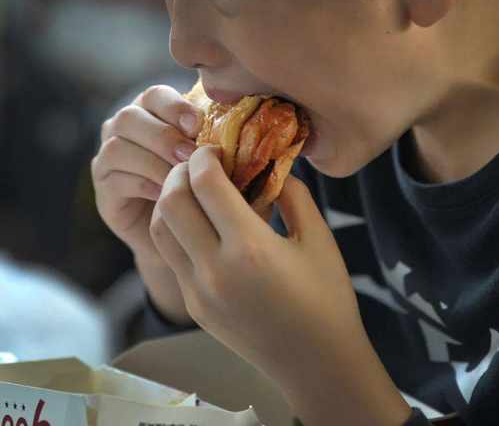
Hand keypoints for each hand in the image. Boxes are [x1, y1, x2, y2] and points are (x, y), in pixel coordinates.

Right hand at [92, 85, 201, 263]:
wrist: (183, 232)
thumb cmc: (201, 189)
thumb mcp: (209, 160)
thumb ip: (210, 140)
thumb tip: (228, 129)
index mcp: (151, 113)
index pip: (154, 95)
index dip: (174, 107)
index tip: (197, 125)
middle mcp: (122, 131)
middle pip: (129, 117)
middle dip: (163, 136)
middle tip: (190, 156)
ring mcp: (107, 160)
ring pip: (117, 147)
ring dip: (153, 161)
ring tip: (180, 176)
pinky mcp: (104, 191)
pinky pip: (116, 179)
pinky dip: (143, 184)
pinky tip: (164, 194)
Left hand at [149, 145, 411, 424]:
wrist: (315, 361)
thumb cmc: (327, 299)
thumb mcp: (319, 240)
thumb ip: (292, 195)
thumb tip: (270, 165)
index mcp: (250, 248)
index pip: (205, 184)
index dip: (205, 157)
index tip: (215, 149)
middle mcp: (215, 269)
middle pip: (171, 202)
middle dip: (179, 173)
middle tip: (198, 165)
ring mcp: (198, 292)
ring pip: (159, 230)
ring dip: (170, 202)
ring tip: (193, 192)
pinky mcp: (195, 306)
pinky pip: (170, 257)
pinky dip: (175, 231)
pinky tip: (199, 225)